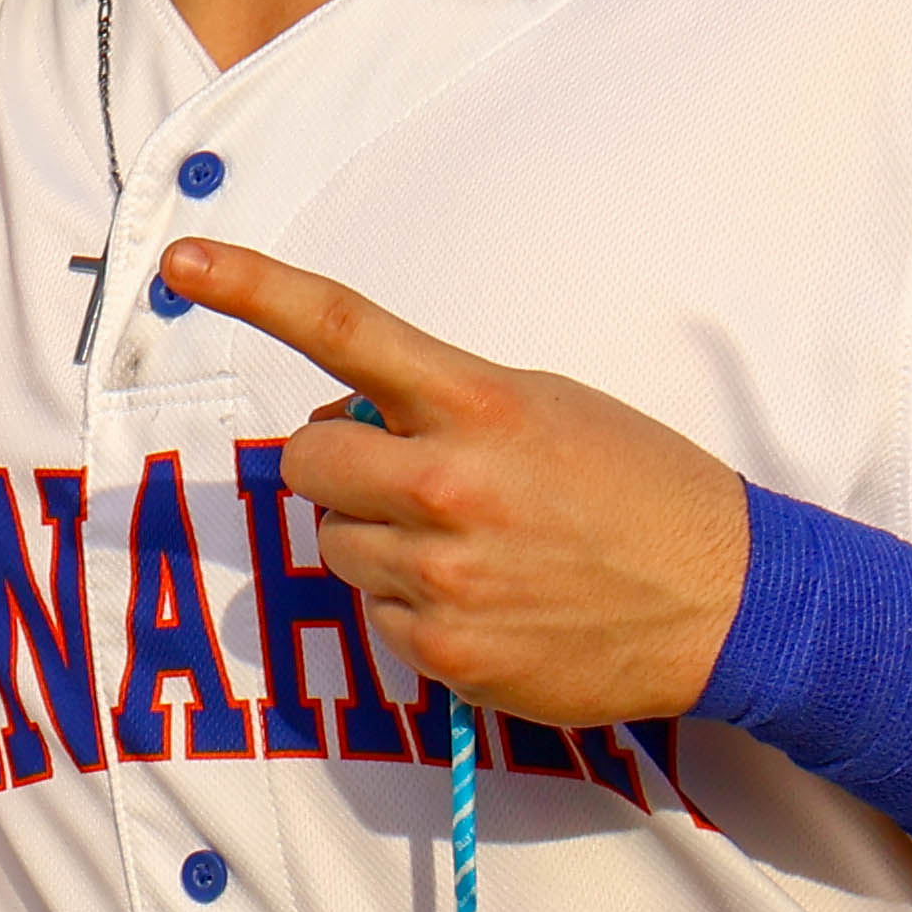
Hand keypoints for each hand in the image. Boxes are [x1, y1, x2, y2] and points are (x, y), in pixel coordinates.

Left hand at [165, 238, 749, 728]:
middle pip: (307, 464)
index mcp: (477, 403)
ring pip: (336, 548)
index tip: (182, 261)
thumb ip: (439, 407)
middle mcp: (448, 483)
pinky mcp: (448, 650)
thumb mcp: (543, 409)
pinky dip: (417, 611)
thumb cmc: (634, 489)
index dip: (253, 288)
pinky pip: (378, 620)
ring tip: (480, 549)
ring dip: (381, 544)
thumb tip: (342, 427)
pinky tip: (494, 602)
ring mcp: (443, 575)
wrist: (729, 600)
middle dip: (342, 471)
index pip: (343, 330)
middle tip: (417, 482)